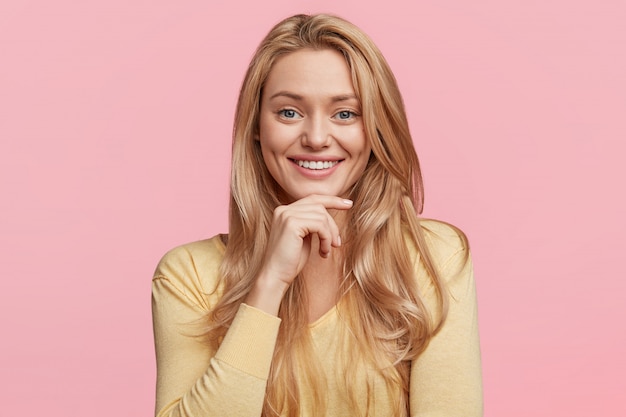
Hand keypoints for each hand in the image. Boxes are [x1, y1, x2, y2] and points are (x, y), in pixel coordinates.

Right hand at [245, 194, 352, 314]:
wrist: (275, 276)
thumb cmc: (290, 261)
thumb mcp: (304, 238)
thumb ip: (312, 225)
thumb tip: (328, 218)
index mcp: (285, 211)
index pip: (313, 199)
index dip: (332, 200)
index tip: (348, 204)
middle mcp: (284, 209)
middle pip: (319, 206)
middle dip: (333, 224)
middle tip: (337, 243)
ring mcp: (287, 215)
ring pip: (322, 216)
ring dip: (330, 235)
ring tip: (327, 250)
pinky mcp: (292, 224)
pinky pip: (320, 225)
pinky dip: (326, 238)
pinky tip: (323, 252)